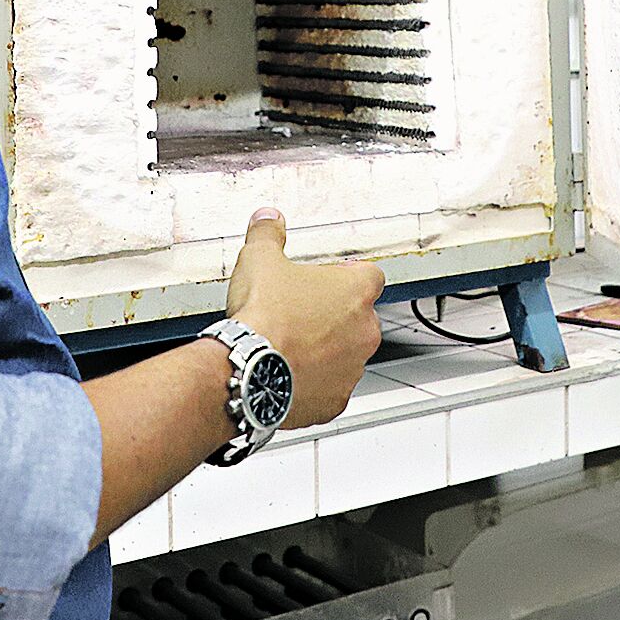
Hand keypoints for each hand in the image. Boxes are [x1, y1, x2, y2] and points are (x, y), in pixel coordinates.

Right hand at [224, 208, 382, 429]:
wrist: (249, 370)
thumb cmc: (263, 317)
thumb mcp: (260, 259)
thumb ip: (269, 235)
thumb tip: (268, 218)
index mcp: (355, 291)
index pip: (370, 276)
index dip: (349, 276)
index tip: (329, 280)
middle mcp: (364, 331)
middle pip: (359, 318)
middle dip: (334, 318)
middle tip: (300, 315)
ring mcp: (352, 368)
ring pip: (346, 356)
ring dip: (325, 352)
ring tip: (290, 347)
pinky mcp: (335, 400)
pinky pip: (329, 389)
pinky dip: (313, 384)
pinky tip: (288, 376)